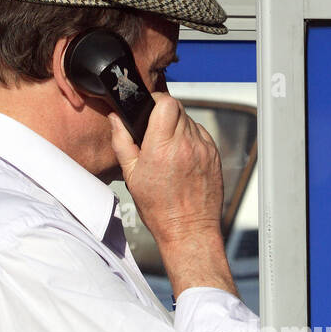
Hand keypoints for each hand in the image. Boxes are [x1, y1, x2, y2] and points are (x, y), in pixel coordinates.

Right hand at [109, 98, 223, 248]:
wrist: (189, 229)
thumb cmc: (159, 208)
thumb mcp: (132, 176)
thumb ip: (122, 142)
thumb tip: (116, 118)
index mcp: (163, 146)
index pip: (166, 102)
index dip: (157, 102)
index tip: (149, 110)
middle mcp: (186, 144)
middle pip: (178, 108)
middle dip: (165, 114)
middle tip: (156, 132)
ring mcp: (204, 149)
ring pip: (190, 121)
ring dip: (178, 127)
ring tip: (169, 149)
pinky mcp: (215, 156)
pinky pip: (201, 135)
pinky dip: (191, 139)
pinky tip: (182, 158)